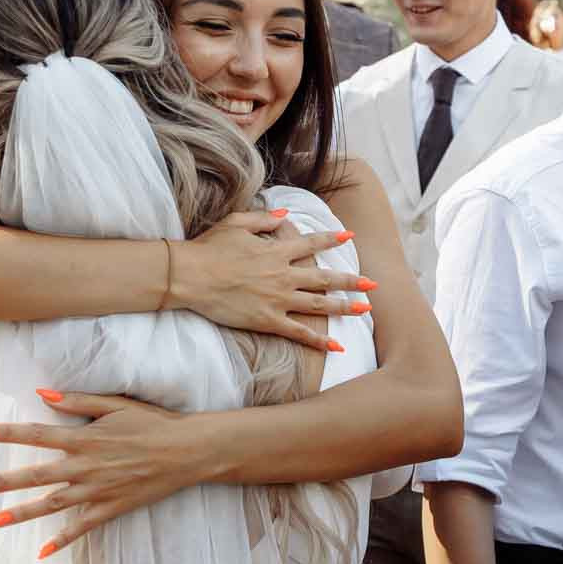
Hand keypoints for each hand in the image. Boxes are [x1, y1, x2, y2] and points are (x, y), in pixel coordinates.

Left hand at [0, 392, 201, 553]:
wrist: (187, 451)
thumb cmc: (153, 422)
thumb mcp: (116, 404)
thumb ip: (78, 401)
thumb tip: (42, 394)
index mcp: (84, 438)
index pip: (35, 435)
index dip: (5, 434)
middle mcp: (86, 466)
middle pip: (35, 476)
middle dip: (1, 483)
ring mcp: (98, 490)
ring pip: (52, 505)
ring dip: (21, 513)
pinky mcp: (112, 508)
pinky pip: (82, 527)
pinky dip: (62, 540)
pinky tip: (42, 553)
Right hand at [169, 210, 369, 353]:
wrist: (190, 275)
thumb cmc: (209, 248)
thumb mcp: (236, 222)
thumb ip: (264, 219)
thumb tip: (284, 216)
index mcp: (276, 250)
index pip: (311, 243)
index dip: (331, 239)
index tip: (349, 237)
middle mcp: (283, 275)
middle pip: (325, 278)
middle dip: (351, 280)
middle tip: (372, 284)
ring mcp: (278, 299)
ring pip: (320, 304)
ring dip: (345, 307)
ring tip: (364, 309)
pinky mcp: (267, 320)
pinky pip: (299, 332)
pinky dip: (319, 340)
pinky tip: (337, 347)